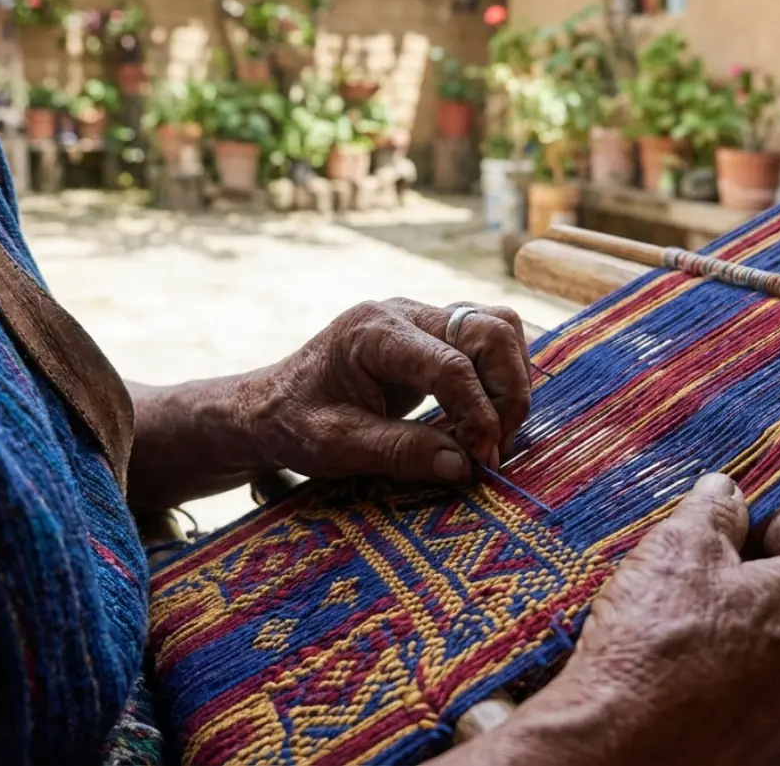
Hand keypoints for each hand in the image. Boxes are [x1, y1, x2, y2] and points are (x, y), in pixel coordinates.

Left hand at [250, 298, 530, 481]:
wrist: (269, 406)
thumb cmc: (293, 424)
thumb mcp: (336, 446)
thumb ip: (399, 453)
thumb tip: (465, 466)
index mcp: (374, 332)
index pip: (451, 365)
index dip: (478, 414)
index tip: (483, 460)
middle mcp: (404, 313)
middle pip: (491, 330)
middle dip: (507, 391)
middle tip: (496, 446)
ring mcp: (421, 319)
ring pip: (498, 328)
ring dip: (510, 381)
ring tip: (494, 432)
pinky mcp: (432, 336)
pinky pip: (488, 341)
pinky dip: (499, 377)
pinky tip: (482, 418)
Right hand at [453, 473, 779, 765]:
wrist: (621, 752)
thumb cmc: (655, 647)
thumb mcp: (678, 548)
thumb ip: (713, 510)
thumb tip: (724, 492)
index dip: (772, 521)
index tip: (731, 527)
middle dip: (760, 582)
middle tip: (699, 577)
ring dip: (749, 638)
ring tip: (685, 634)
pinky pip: (770, 706)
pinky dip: (738, 688)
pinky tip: (688, 682)